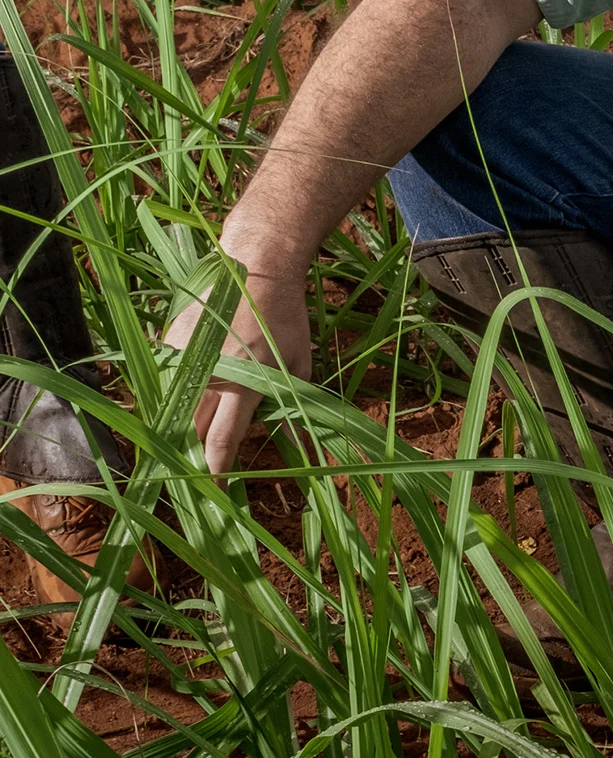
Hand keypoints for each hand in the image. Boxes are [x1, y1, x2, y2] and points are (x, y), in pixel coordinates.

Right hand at [164, 267, 311, 475]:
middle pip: (192, 429)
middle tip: (195, 481)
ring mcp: (185, 358)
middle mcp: (210, 374)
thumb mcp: (299, 364)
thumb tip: (294, 445)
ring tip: (180, 455)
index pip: (223, 438)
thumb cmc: (283, 317)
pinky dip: (173, 400)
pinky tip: (178, 413)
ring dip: (178, 432)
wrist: (251, 268)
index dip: (217, 468)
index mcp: (244, 383)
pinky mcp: (171, 343)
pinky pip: (168, 382)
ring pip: (174, 408)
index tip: (216, 490)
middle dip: (192, 457)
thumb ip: (292, 406)